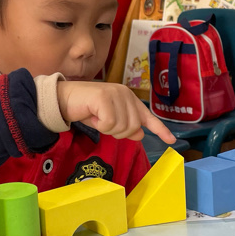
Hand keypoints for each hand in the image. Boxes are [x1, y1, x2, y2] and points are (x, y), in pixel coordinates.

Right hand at [58, 81, 175, 144]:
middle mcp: (125, 94)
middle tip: (102, 123)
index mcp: (129, 99)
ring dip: (106, 129)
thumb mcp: (108, 120)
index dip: (160, 130)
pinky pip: (109, 124)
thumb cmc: (86, 109)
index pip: (148, 117)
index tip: (171, 141)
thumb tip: (140, 133)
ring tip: (96, 117)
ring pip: (121, 127)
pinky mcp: (104, 97)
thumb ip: (125, 126)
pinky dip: (99, 125)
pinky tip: (91, 116)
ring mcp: (115, 94)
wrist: (63, 99)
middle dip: (116, 132)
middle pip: (132, 127)